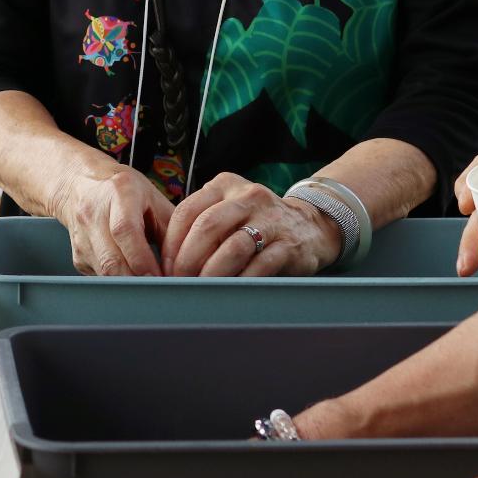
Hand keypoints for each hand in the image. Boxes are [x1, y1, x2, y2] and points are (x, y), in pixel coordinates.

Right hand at [55, 166, 173, 275]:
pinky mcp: (78, 256)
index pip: (125, 230)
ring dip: (130, 284)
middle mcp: (93, 213)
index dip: (142, 259)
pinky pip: (101, 277)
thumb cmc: (122, 191)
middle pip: (111, 259)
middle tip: (160, 288)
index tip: (160, 276)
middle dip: (138, 280)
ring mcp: (82, 237)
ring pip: (104, 274)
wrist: (81, 185)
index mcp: (118, 193)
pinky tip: (131, 275)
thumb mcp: (153, 199)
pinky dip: (119, 281)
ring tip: (149, 285)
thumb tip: (184, 262)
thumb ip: (171, 229)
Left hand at [161, 172, 339, 276]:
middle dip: (188, 260)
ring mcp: (271, 219)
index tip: (165, 268)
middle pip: (207, 227)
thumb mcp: (228, 211)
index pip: (187, 212)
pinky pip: (260, 266)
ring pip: (233, 247)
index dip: (171, 244)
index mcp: (225, 186)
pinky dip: (241, 282)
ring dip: (212, 274)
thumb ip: (200, 224)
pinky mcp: (289, 244)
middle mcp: (248, 197)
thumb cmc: (256, 223)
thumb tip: (165, 261)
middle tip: (180, 282)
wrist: (312, 226)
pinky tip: (230, 292)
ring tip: (202, 289)